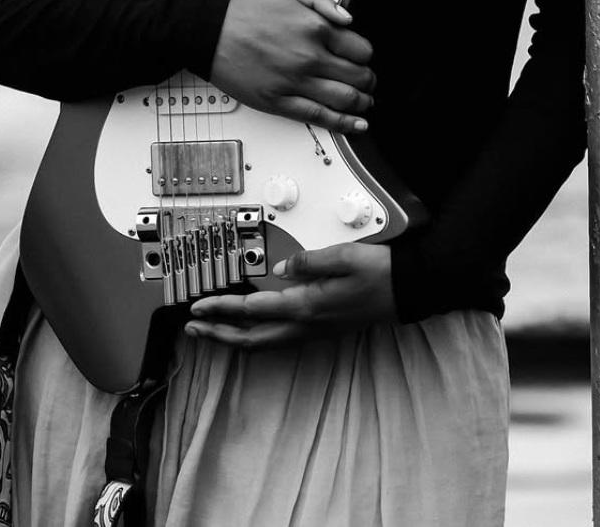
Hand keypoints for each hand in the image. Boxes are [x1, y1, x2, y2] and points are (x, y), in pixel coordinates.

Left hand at [184, 243, 395, 348]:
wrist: (406, 291)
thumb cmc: (379, 272)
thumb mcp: (344, 256)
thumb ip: (308, 262)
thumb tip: (279, 269)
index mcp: (307, 305)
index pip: (253, 310)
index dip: (221, 309)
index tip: (198, 307)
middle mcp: (307, 325)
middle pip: (252, 339)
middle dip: (218, 335)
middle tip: (193, 329)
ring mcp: (314, 331)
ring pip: (265, 344)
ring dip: (235, 339)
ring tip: (214, 332)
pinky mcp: (320, 330)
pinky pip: (279, 340)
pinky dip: (256, 338)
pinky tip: (251, 330)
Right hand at [209, 0, 374, 134]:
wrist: (208, 30)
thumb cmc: (242, 9)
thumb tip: (348, 17)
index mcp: (315, 27)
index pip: (360, 49)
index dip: (365, 55)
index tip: (362, 57)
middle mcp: (309, 57)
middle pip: (358, 77)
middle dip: (368, 80)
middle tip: (367, 81)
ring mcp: (295, 82)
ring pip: (345, 99)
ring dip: (361, 103)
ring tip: (364, 102)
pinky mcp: (278, 102)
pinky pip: (318, 117)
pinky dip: (343, 123)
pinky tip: (354, 125)